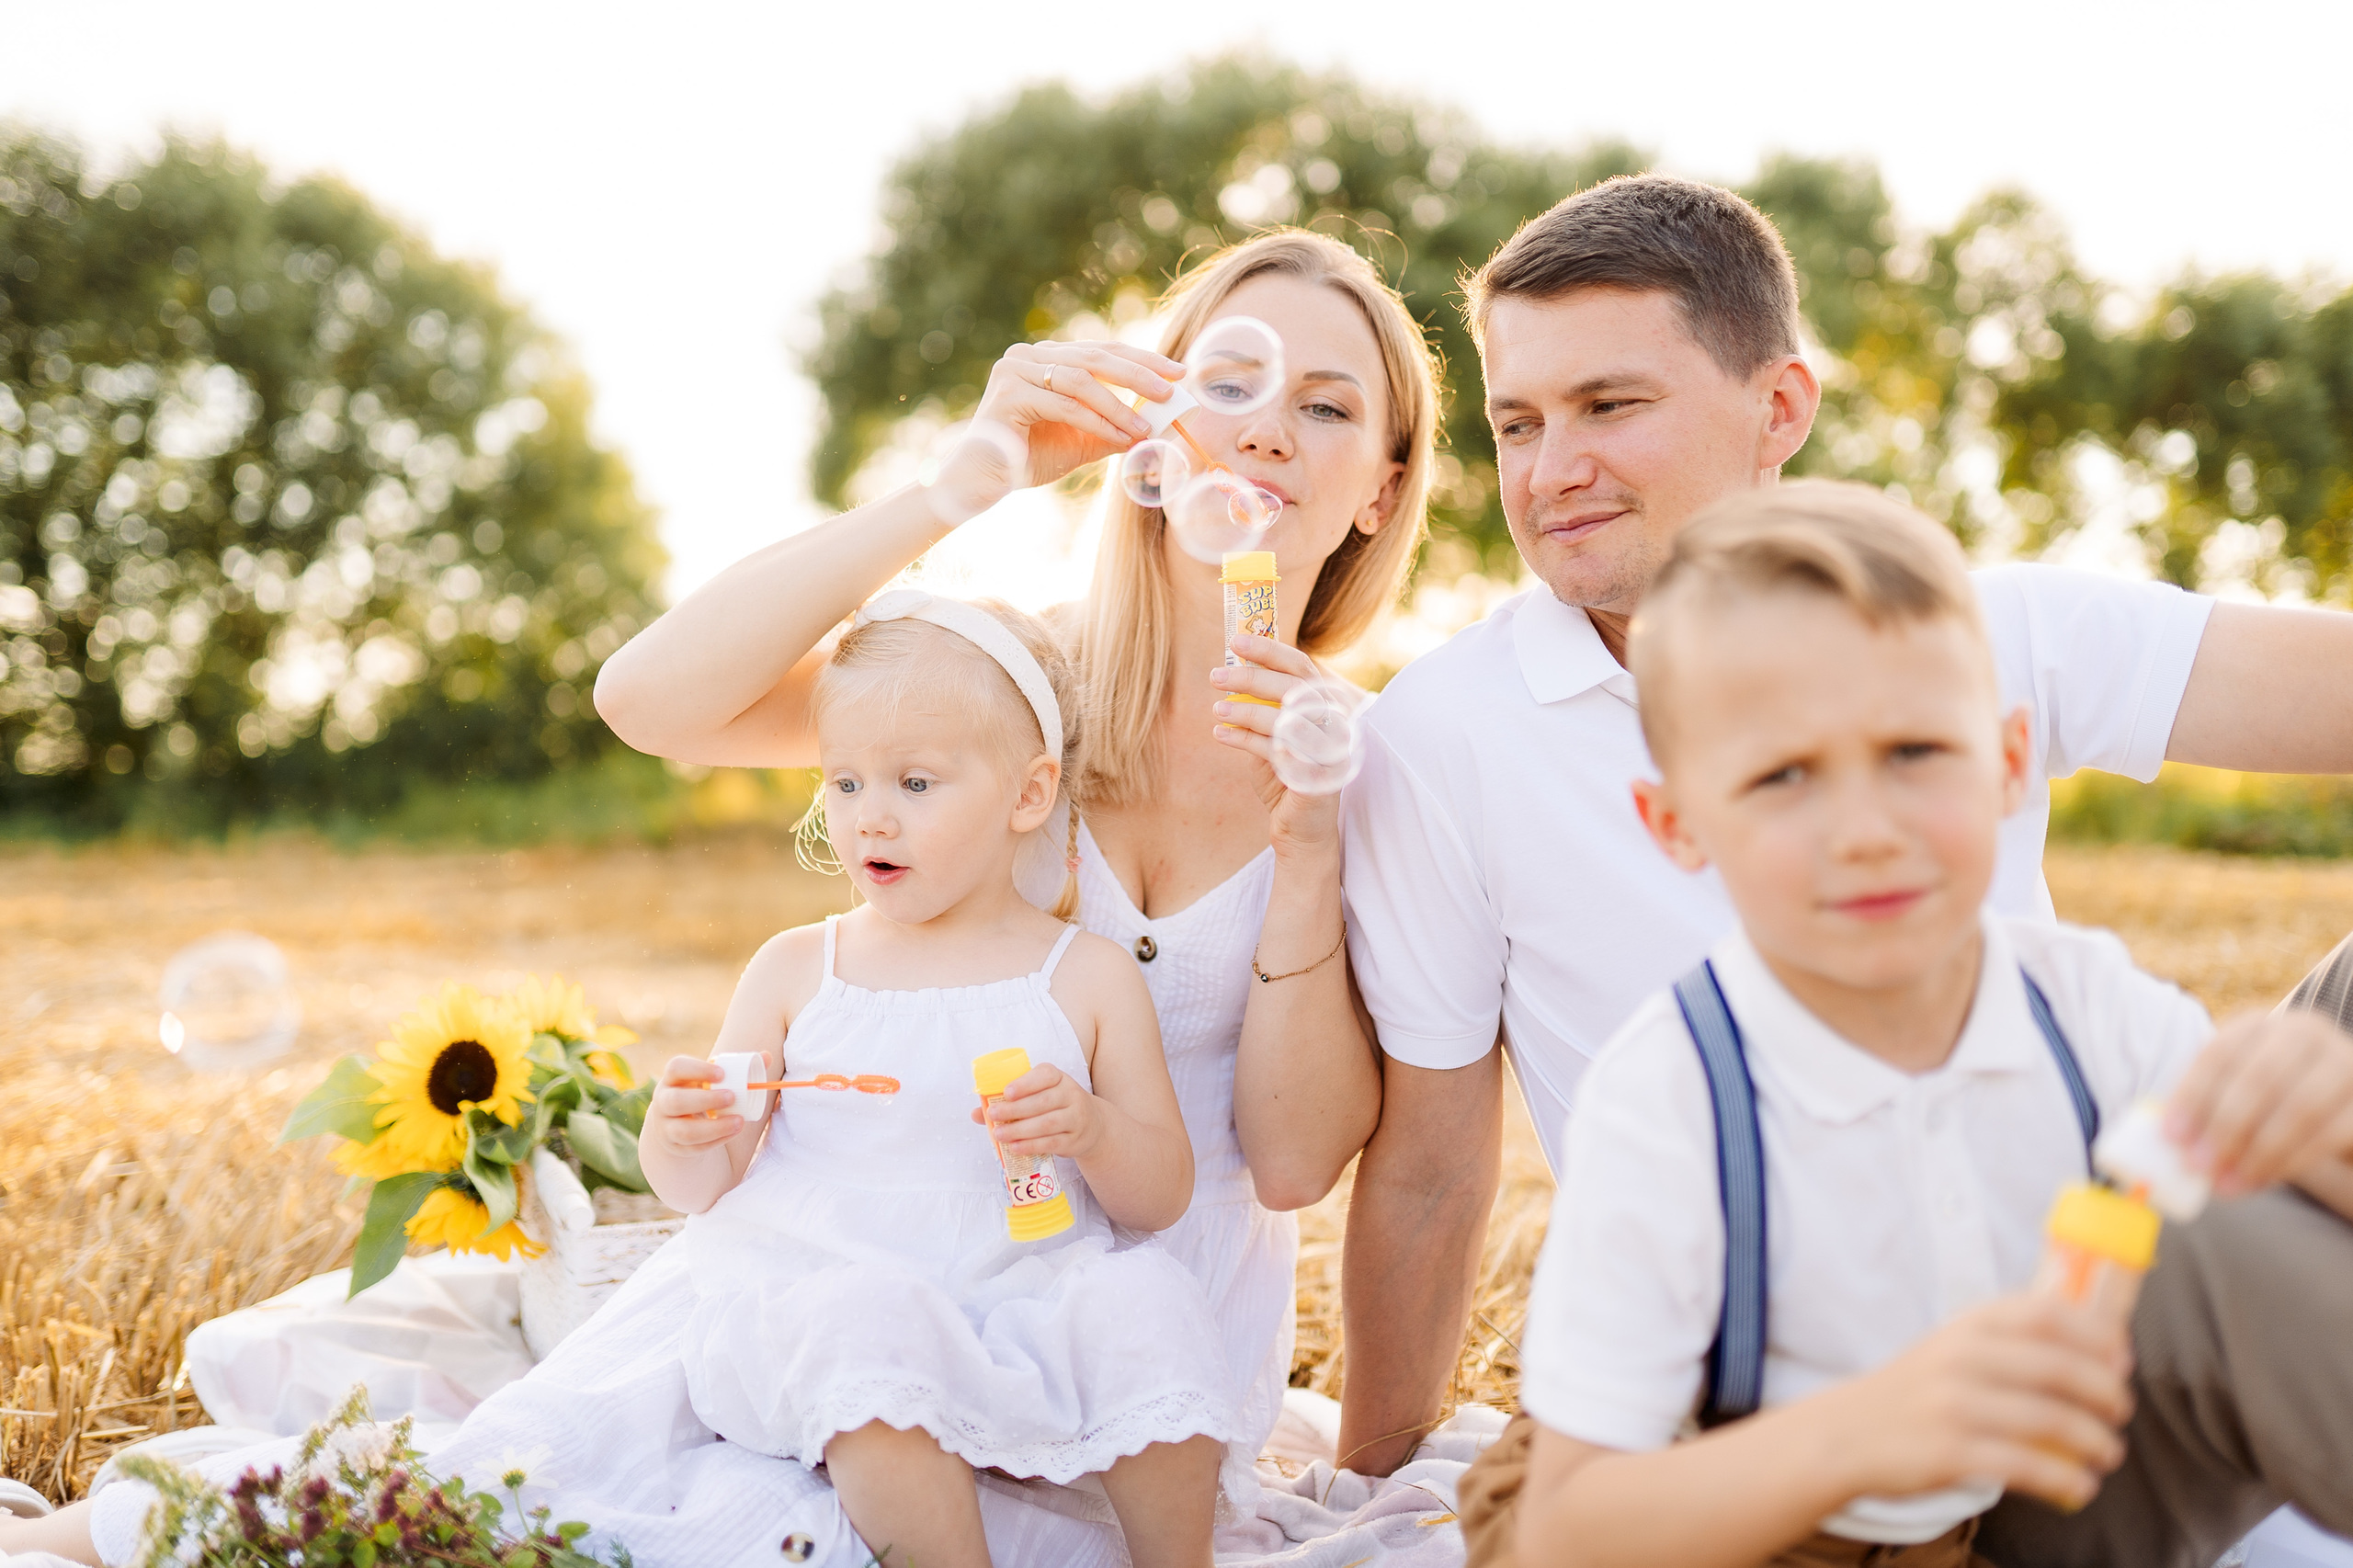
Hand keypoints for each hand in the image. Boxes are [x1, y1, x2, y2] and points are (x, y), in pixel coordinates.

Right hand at [643, 1055, 746, 1157]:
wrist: (677, 1120)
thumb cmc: (701, 1092)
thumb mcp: (711, 1079)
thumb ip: (739, 1068)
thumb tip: (767, 1056)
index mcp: (673, 1078)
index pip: (676, 1068)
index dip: (697, 1069)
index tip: (722, 1073)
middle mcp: (663, 1101)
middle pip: (675, 1101)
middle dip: (705, 1100)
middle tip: (732, 1097)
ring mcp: (666, 1126)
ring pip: (683, 1131)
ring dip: (713, 1128)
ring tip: (739, 1121)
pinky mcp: (675, 1146)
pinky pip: (693, 1148)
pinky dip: (716, 1141)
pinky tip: (733, 1132)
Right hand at [926, 342, 1185, 522]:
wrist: (982, 482)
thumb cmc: (1029, 459)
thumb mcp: (1083, 440)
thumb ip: (1114, 426)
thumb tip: (1158, 424)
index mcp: (1046, 358)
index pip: (1102, 351)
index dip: (1143, 360)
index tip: (1179, 372)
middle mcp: (1028, 356)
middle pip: (1095, 357)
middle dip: (1139, 374)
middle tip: (1171, 391)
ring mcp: (1014, 371)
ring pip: (1080, 380)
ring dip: (1119, 405)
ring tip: (1146, 426)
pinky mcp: (1007, 395)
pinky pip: (1064, 406)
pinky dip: (1097, 422)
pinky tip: (1121, 436)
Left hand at [970, 1064, 1105, 1158]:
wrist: (1092, 1124)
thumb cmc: (1056, 1105)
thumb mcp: (1039, 1095)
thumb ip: (1010, 1101)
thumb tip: (976, 1113)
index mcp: (1058, 1078)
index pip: (1045, 1076)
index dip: (1026, 1084)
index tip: (1007, 1092)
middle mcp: (1071, 1094)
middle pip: (1042, 1102)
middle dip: (1015, 1110)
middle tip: (993, 1115)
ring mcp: (1076, 1118)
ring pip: (1047, 1124)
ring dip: (1020, 1130)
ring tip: (999, 1134)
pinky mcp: (1074, 1139)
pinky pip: (1052, 1143)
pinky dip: (1032, 1146)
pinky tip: (1015, 1147)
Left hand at [1209, 632, 1347, 853]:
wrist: (1300, 832)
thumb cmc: (1285, 777)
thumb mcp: (1272, 734)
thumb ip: (1263, 704)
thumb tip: (1232, 667)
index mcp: (1326, 708)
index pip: (1303, 667)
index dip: (1271, 651)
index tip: (1236, 642)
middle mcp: (1335, 726)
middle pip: (1295, 688)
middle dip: (1252, 676)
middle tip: (1216, 675)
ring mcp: (1330, 753)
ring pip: (1286, 718)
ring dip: (1245, 710)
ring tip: (1217, 708)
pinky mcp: (1317, 780)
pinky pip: (1276, 751)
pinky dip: (1245, 740)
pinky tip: (1222, 734)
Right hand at [1818, 1292, 2132, 1512]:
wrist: (1846, 1434)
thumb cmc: (1915, 1392)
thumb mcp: (1951, 1347)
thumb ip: (2007, 1340)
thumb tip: (2095, 1344)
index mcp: (1966, 1326)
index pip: (2045, 1314)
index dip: (2095, 1334)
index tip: (2121, 1358)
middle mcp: (1960, 1358)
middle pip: (2058, 1367)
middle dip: (2105, 1392)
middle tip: (2120, 1411)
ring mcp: (1954, 1406)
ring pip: (2050, 1419)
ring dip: (2096, 1440)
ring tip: (2109, 1452)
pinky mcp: (1950, 1453)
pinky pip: (2026, 1466)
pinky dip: (2065, 1479)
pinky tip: (2081, 1486)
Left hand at [2166, 1009, 2352, 1195]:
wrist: (2337, 1110)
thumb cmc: (2270, 1101)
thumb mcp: (2235, 1091)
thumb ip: (2204, 1108)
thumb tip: (2165, 1142)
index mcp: (2259, 1024)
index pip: (2220, 1053)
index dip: (2193, 1095)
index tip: (2171, 1137)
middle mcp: (2305, 1033)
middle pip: (2260, 1078)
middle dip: (2225, 1127)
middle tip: (2198, 1166)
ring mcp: (2344, 1063)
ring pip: (2299, 1107)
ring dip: (2257, 1152)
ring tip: (2227, 1184)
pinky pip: (2329, 1133)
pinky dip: (2291, 1162)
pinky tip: (2262, 1181)